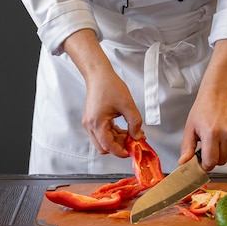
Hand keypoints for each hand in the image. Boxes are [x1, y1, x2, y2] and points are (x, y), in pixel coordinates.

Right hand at [62, 28, 143, 157]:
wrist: (98, 74)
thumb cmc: (109, 85)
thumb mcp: (127, 105)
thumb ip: (135, 123)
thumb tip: (137, 136)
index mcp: (96, 123)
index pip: (108, 146)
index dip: (121, 151)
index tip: (132, 151)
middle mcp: (90, 125)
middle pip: (104, 147)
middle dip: (119, 147)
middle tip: (133, 142)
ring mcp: (90, 123)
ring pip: (103, 140)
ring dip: (117, 140)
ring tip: (132, 133)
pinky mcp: (92, 119)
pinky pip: (102, 132)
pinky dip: (113, 133)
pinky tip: (124, 129)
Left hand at [179, 91, 226, 170]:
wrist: (219, 94)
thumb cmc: (204, 108)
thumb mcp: (190, 127)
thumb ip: (187, 147)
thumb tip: (183, 162)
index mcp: (211, 133)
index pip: (211, 162)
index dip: (205, 164)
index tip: (202, 161)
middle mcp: (226, 134)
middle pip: (221, 162)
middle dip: (214, 158)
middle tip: (209, 146)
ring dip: (223, 154)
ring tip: (217, 141)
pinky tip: (225, 139)